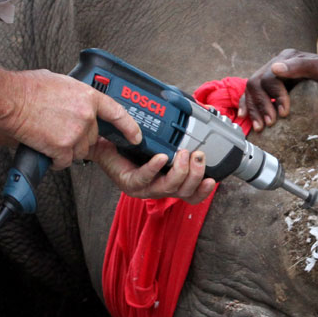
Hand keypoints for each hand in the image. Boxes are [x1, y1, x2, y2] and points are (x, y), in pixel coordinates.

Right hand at [13, 70, 141, 168]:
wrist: (10, 100)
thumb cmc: (28, 89)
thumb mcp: (61, 82)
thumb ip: (75, 94)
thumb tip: (75, 100)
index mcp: (88, 97)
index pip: (117, 114)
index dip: (129, 127)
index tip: (136, 137)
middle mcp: (86, 115)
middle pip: (92, 137)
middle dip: (79, 137)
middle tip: (60, 130)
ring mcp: (75, 133)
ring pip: (80, 151)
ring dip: (67, 150)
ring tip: (50, 136)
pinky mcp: (62, 147)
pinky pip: (65, 161)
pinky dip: (56, 160)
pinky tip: (46, 149)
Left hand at [89, 143, 215, 203]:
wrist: (105, 140)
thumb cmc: (133, 143)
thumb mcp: (162, 141)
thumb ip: (180, 138)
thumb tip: (204, 121)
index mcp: (167, 182)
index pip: (190, 195)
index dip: (202, 191)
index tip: (212, 179)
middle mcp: (157, 188)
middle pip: (183, 192)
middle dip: (195, 175)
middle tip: (198, 155)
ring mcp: (142, 187)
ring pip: (167, 188)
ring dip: (180, 171)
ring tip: (184, 153)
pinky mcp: (128, 182)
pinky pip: (144, 178)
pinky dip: (155, 168)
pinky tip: (162, 157)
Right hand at [238, 49, 317, 131]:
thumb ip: (301, 65)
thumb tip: (275, 68)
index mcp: (285, 58)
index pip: (269, 77)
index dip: (274, 96)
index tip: (284, 112)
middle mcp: (275, 65)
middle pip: (256, 84)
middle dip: (261, 105)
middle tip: (271, 122)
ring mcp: (271, 77)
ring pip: (251, 91)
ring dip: (253, 109)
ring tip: (261, 127)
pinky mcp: (270, 89)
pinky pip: (251, 95)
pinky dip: (246, 105)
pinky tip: (244, 116)